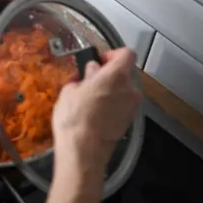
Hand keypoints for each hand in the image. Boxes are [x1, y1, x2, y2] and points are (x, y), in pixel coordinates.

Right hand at [52, 48, 140, 166]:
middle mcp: (130, 89)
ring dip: (110, 90)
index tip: (98, 61)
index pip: (126, 53)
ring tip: (89, 98)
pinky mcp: (129, 121)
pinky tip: (94, 112)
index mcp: (117, 75)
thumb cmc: (74, 116)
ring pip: (123, 90)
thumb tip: (91, 71)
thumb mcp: (70, 90)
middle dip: (108, 74)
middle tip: (89, 80)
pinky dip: (111, 104)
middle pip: (124, 73)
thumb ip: (84, 77)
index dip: (112, 54)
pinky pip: (122, 105)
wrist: (84, 150)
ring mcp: (132, 107)